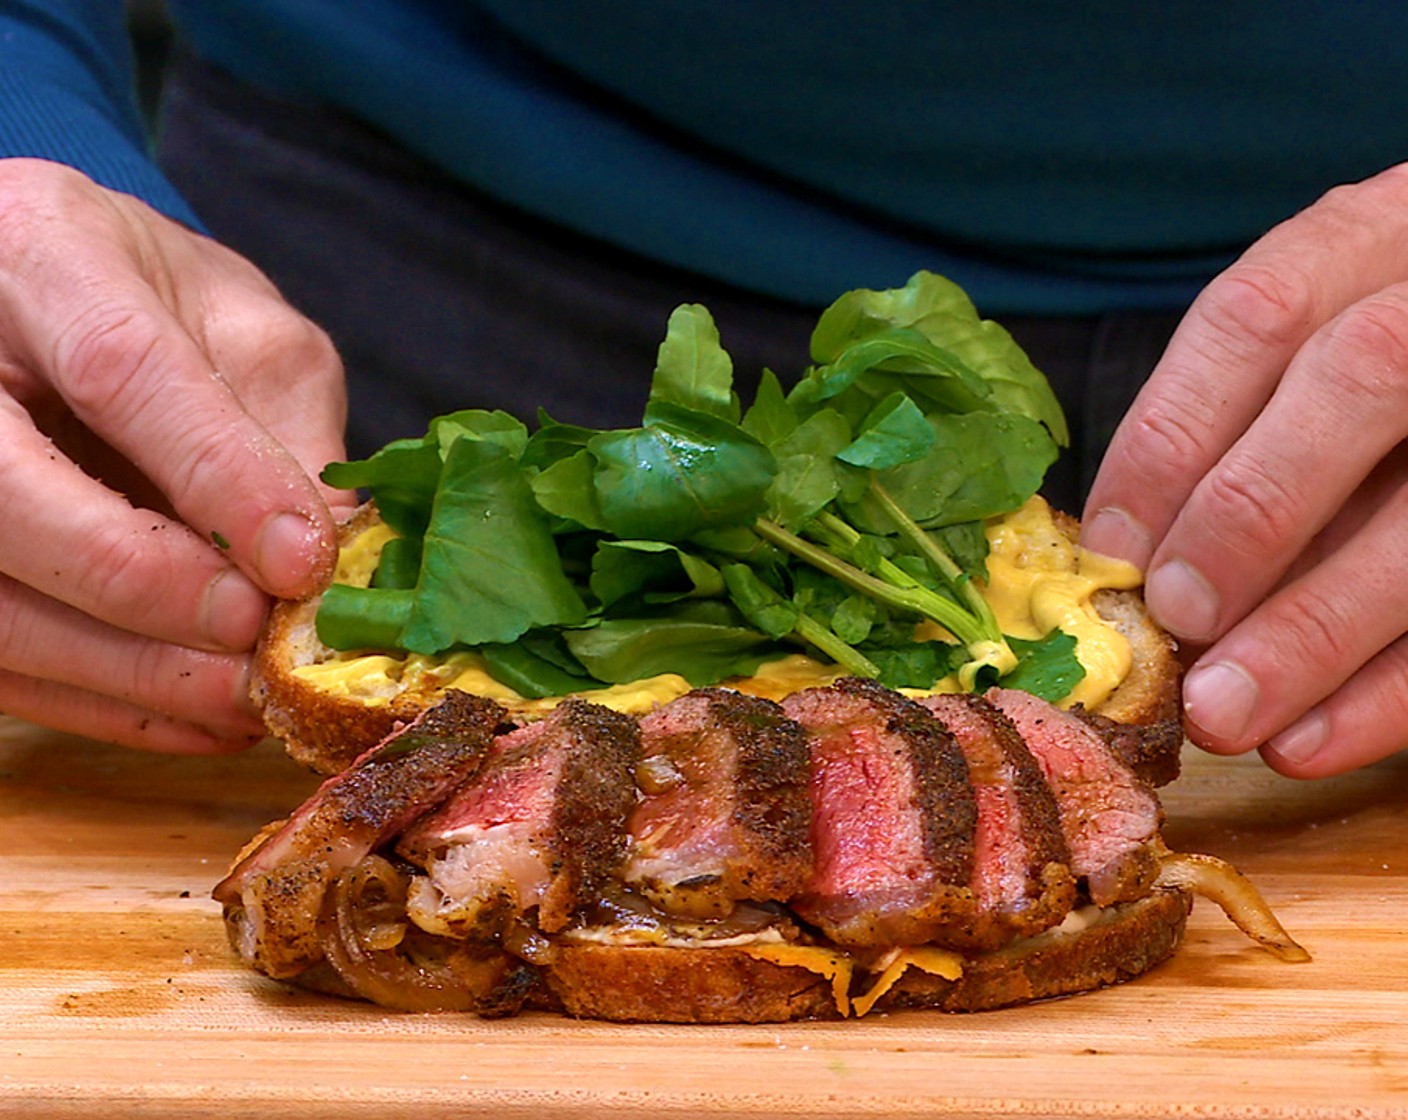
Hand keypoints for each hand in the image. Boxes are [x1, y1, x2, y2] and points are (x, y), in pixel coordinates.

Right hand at [0, 159, 352, 752]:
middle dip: (143, 583)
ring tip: (244, 701)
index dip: (214, 476)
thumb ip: (284, 421)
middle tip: (254, 637)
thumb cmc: (158, 304)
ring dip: (126, 672)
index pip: (118, 368)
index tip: (299, 563)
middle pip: (7, 496)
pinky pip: (0, 660)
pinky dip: (102, 703)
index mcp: (43, 254)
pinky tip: (196, 718)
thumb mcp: (242, 325)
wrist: (55, 304)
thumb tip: (329, 552)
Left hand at [1080, 162, 1407, 778]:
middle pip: (1361, 377)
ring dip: (1318, 628)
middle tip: (1175, 623)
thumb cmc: (1380, 369)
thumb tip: (1126, 556)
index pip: (1259, 312)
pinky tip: (1316, 742)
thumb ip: (1241, 422)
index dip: (1170, 435)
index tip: (1109, 548)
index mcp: (1381, 233)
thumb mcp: (1320, 344)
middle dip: (1252, 512)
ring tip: (1225, 717)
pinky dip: (1398, 691)